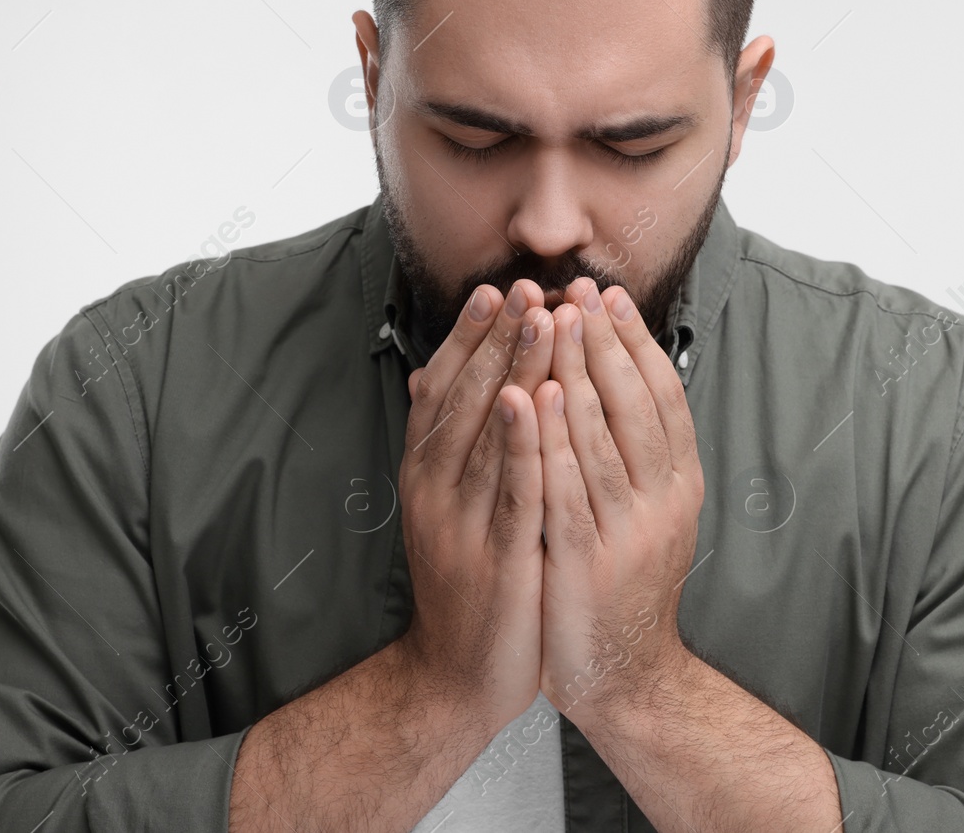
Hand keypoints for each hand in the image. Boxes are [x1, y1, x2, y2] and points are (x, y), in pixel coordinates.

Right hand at [397, 279, 556, 731]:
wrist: (457, 675)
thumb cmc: (464, 582)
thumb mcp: (444, 508)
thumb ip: (443, 446)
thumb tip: (427, 377)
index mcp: (424, 475)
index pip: (443, 390)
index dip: (468, 339)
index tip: (494, 290)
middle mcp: (435, 491)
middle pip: (465, 400)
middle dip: (497, 339)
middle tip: (525, 287)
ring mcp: (462, 523)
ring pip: (488, 433)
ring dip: (514, 370)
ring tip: (539, 318)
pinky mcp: (495, 557)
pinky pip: (510, 488)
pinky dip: (520, 440)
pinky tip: (532, 399)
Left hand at [535, 277, 703, 729]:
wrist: (623, 676)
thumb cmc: (622, 584)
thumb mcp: (645, 512)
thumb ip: (633, 453)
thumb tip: (612, 376)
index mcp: (679, 484)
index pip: (663, 397)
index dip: (636, 342)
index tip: (608, 295)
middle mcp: (664, 502)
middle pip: (635, 405)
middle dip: (604, 342)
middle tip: (578, 290)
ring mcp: (629, 532)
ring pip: (603, 438)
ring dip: (578, 374)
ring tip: (555, 323)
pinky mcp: (589, 562)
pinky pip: (568, 489)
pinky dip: (551, 440)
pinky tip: (533, 400)